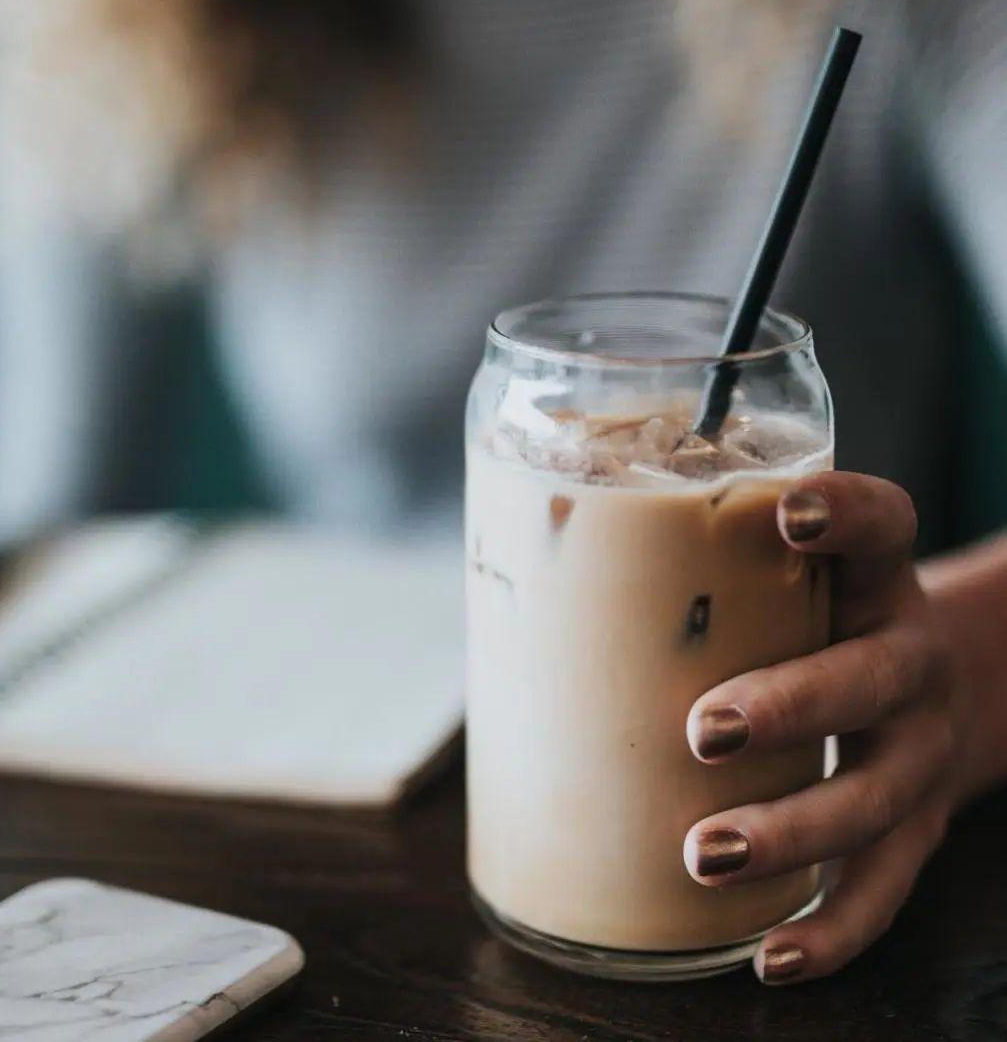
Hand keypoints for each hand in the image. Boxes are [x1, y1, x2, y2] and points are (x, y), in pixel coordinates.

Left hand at [683, 472, 965, 984]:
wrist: (938, 692)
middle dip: (790, 706)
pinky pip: (883, 891)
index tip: (787, 512)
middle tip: (704, 729)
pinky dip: (831, 931)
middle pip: (870, 677)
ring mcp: (922, 749)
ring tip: (705, 853)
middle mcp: (911, 657)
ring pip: (873, 797)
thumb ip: (701, 570)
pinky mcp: (921, 829)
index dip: (847, 512)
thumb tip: (529, 571)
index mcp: (873, 579)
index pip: (884, 523)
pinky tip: (768, 955)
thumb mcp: (790, 580)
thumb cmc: (814, 624)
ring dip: (791, 832)